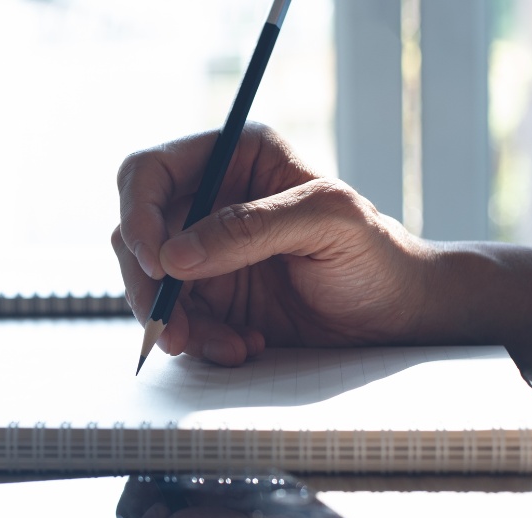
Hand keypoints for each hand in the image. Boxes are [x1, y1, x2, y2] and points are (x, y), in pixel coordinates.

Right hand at [112, 123, 435, 365]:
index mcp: (233, 156)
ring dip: (176, 321)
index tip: (159, 263)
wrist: (397, 317)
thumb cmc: (377, 255)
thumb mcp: (327, 224)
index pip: (149, 172)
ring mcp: (204, 250)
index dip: (138, 215)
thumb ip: (250, 229)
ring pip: (148, 282)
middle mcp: (208, 198)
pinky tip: (242, 346)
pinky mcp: (208, 296)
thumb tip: (173, 255)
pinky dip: (199, 341)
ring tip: (227, 346)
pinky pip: (175, 318)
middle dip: (147, 284)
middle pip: (135, 232)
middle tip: (170, 328)